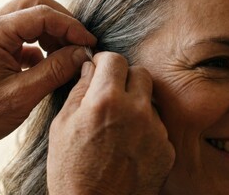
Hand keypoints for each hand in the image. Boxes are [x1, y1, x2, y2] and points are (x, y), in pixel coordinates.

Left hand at [0, 0, 95, 149]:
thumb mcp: (22, 95)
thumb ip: (55, 71)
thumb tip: (82, 53)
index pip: (43, 14)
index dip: (71, 26)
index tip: (89, 43)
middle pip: (36, 5)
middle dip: (62, 22)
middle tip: (79, 44)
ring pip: (31, 17)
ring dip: (52, 32)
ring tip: (66, 55)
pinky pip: (24, 34)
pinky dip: (41, 44)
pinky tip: (48, 65)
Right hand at [47, 52, 174, 194]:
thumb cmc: (71, 170)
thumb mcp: (62, 125)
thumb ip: (79, 90)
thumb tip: (89, 67)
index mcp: (106, 100)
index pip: (115, 59)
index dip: (105, 61)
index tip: (100, 69)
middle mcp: (136, 110)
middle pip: (140, 73)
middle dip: (124, 78)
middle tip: (111, 94)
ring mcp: (155, 130)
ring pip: (150, 100)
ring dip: (136, 103)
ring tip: (119, 125)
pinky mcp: (167, 149)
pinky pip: (158, 125)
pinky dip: (145, 128)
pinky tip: (129, 144)